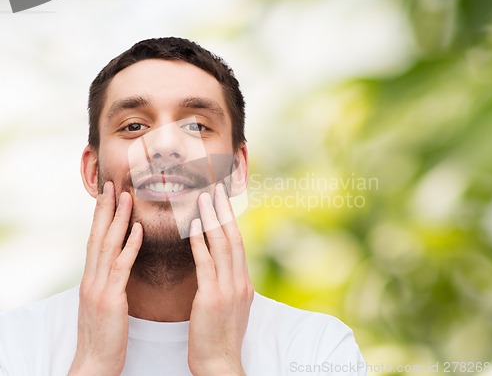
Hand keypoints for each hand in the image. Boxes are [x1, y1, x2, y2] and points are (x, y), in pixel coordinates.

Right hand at [69, 182, 142, 375]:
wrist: (94, 364)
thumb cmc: (105, 335)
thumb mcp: (104, 303)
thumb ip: (109, 281)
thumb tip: (119, 263)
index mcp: (91, 279)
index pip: (96, 240)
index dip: (102, 216)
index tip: (109, 195)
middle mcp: (91, 278)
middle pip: (98, 235)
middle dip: (106, 208)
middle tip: (113, 184)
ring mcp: (98, 288)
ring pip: (108, 245)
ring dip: (118, 219)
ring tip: (126, 196)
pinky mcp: (110, 300)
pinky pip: (121, 267)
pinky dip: (130, 245)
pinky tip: (139, 229)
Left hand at [188, 183, 253, 375]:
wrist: (220, 364)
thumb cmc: (220, 337)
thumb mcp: (231, 306)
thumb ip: (227, 283)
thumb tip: (220, 266)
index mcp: (244, 283)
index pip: (238, 243)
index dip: (230, 220)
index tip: (222, 202)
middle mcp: (240, 281)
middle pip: (233, 237)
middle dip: (223, 212)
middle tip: (215, 189)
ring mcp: (229, 289)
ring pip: (222, 245)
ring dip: (211, 219)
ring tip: (203, 198)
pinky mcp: (212, 297)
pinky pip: (206, 263)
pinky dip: (199, 242)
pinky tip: (191, 226)